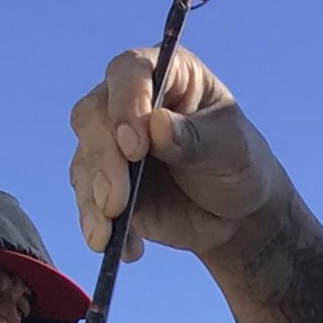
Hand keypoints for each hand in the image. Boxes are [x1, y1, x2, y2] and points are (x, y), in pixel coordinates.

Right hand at [69, 46, 287, 259]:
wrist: (236, 210)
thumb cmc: (238, 162)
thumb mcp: (231, 147)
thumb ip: (196, 137)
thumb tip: (156, 127)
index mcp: (164, 73)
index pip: (128, 72)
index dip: (125, 104)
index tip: (136, 144)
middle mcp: (125, 101)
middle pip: (92, 118)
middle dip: (103, 161)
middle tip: (117, 200)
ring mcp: (109, 142)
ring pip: (84, 162)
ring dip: (94, 200)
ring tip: (111, 233)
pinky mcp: (104, 182)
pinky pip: (90, 202)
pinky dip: (102, 228)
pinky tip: (127, 250)